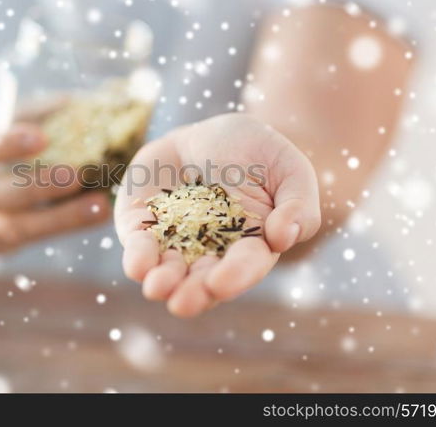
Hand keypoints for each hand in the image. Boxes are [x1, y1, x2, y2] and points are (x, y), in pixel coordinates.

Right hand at [0, 122, 109, 252]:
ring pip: (17, 227)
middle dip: (35, 187)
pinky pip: (32, 237)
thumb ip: (26, 115)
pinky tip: (96, 214)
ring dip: (62, 217)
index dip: (4, 144)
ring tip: (100, 204)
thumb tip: (75, 102)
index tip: (42, 136)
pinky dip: (65, 225)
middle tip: (76, 175)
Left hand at [114, 113, 320, 316]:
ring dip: (162, 281)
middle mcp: (211, 252)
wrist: (207, 133)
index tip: (220, 283)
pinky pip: (139, 245)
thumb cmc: (255, 152)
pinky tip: (137, 266)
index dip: (234, 276)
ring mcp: (174, 241)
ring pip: (168, 270)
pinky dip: (138, 256)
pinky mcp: (143, 227)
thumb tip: (283, 238)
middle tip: (182, 303)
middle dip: (192, 293)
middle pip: (202, 279)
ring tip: (156, 288)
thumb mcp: (289, 168)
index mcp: (250, 246)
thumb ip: (298, 205)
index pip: (244, 266)